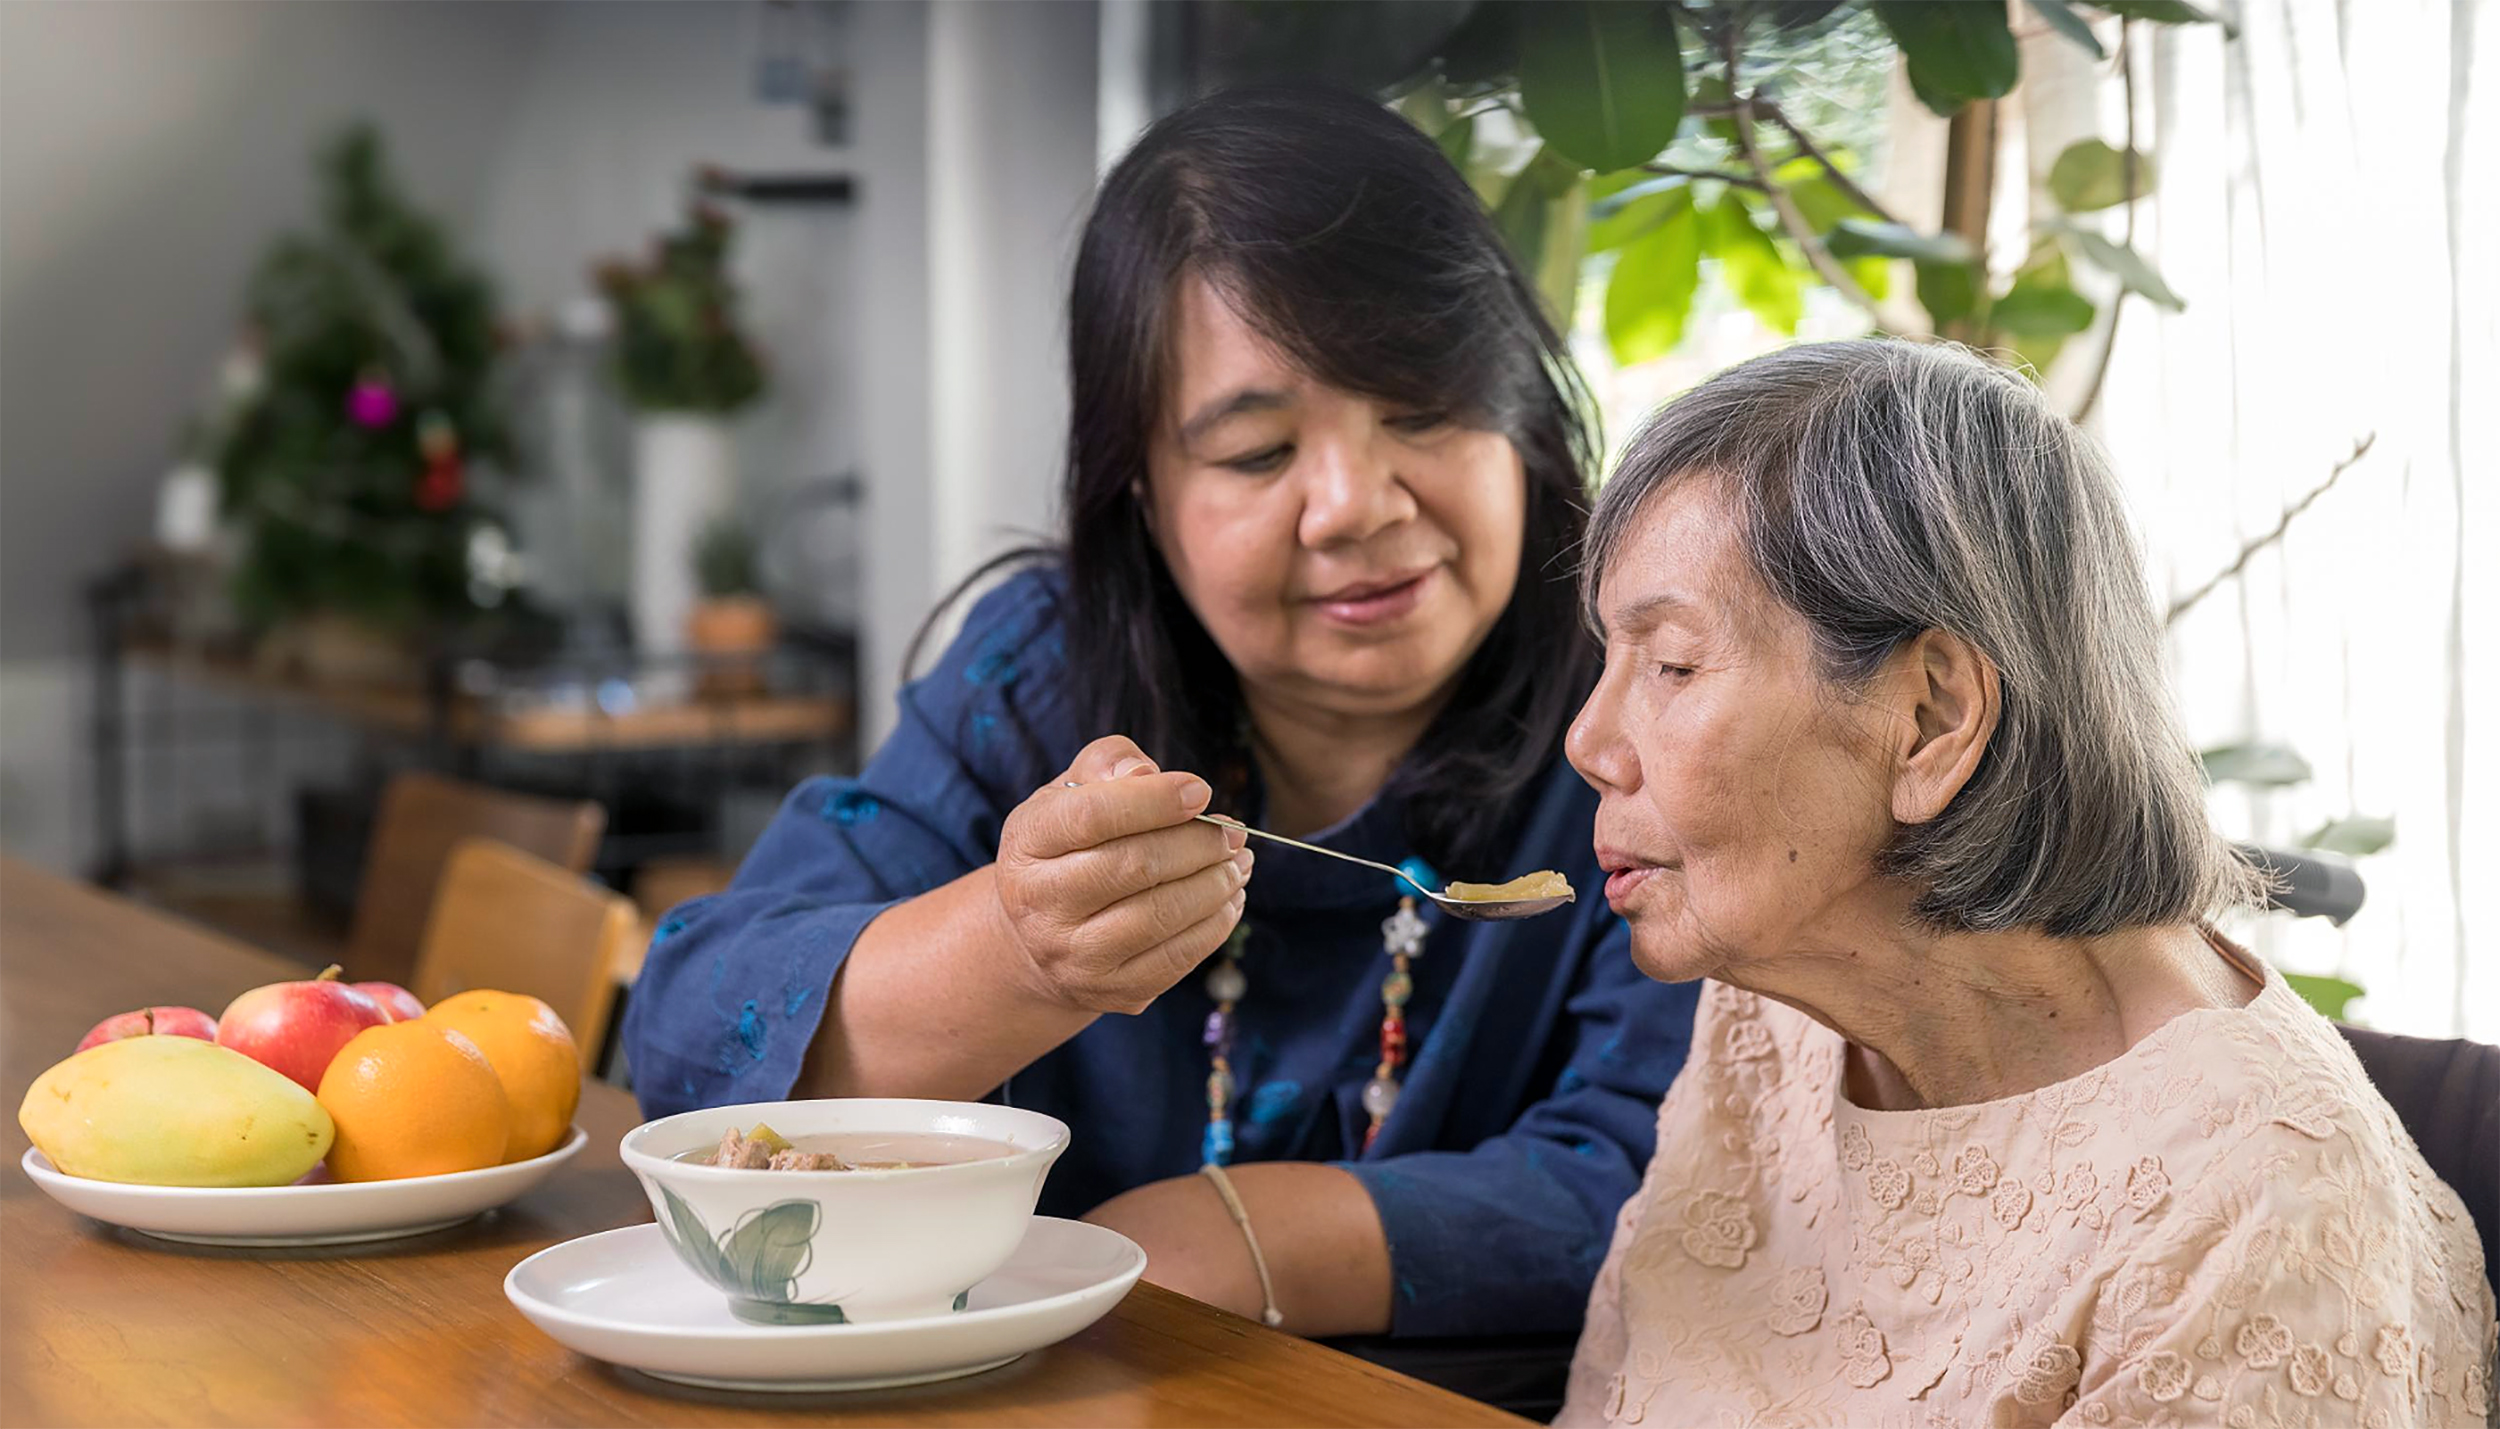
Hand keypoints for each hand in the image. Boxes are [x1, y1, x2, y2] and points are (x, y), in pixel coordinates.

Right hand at [992, 736, 1251, 1013]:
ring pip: (1161, 915)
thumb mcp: (1071, 793)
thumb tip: (1146, 776)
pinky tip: (1230, 897)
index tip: (1201, 791)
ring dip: (1216, 883)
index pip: (1092, 816)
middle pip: (1135, 866)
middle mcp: (1040, 904)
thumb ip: (1107, 764)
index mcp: (1028, 843)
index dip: (1155, 801)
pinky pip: (1178, 957)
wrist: (1039, 938)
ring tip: (1240, 861)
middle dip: (1199, 844)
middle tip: (1234, 831)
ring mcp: (1074, 955)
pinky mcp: (1112, 991)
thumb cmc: (1069, 847)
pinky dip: (1216, 923)